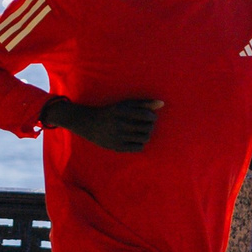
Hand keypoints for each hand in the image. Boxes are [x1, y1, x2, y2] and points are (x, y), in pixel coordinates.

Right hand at [43, 96, 163, 153]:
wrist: (88, 123)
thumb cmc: (112, 112)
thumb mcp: (125, 104)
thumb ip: (144, 103)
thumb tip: (162, 103)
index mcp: (123, 111)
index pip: (147, 116)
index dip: (152, 117)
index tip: (149, 117)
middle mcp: (121, 123)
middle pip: (148, 128)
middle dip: (150, 126)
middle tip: (145, 125)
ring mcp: (118, 136)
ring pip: (145, 138)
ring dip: (146, 135)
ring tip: (141, 132)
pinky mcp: (117, 147)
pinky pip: (138, 148)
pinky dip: (140, 144)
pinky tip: (135, 140)